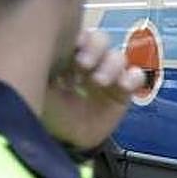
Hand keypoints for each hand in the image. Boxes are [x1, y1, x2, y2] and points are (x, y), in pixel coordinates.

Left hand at [42, 29, 144, 149]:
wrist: (65, 142)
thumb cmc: (50, 111)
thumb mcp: (40, 86)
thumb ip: (44, 65)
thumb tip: (42, 44)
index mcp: (69, 54)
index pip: (79, 35)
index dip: (79, 38)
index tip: (71, 48)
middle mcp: (92, 60)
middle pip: (101, 40)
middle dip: (94, 48)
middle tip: (83, 64)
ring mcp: (110, 75)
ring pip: (118, 57)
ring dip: (111, 65)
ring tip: (99, 81)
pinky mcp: (124, 92)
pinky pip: (136, 77)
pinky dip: (133, 77)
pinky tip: (123, 85)